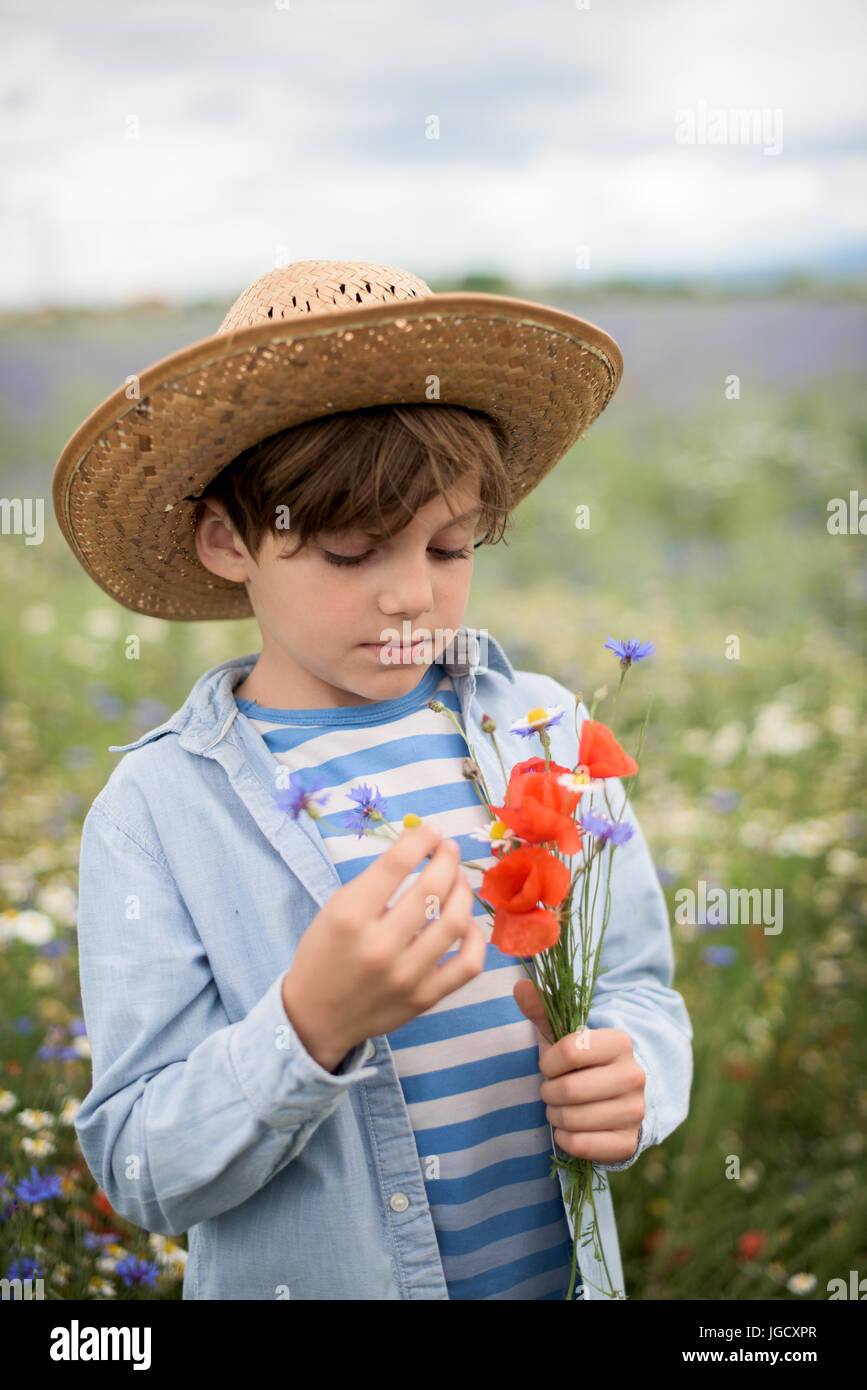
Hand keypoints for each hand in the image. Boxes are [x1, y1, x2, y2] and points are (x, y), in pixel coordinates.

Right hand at [282, 824, 486, 1071]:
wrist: (316, 1017)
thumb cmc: (325, 954)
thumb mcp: (335, 909)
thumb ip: (376, 880)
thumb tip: (421, 847)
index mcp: (349, 916)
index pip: (396, 863)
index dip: (421, 839)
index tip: (431, 831)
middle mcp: (379, 946)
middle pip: (431, 889)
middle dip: (447, 859)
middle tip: (449, 850)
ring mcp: (406, 976)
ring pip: (456, 922)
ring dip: (463, 892)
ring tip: (458, 881)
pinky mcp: (424, 998)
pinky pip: (468, 964)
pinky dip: (475, 938)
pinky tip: (466, 924)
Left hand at [513, 978, 645, 1163]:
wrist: (617, 1099)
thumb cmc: (582, 1063)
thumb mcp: (563, 1036)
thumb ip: (542, 1010)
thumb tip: (519, 985)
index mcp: (620, 1042)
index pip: (569, 1051)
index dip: (548, 1062)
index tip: (550, 1066)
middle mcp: (634, 1075)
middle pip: (568, 1089)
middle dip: (548, 1091)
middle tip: (552, 1090)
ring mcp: (635, 1111)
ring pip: (572, 1119)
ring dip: (555, 1115)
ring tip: (560, 1107)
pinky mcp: (628, 1142)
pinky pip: (581, 1145)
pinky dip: (565, 1138)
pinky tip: (570, 1128)